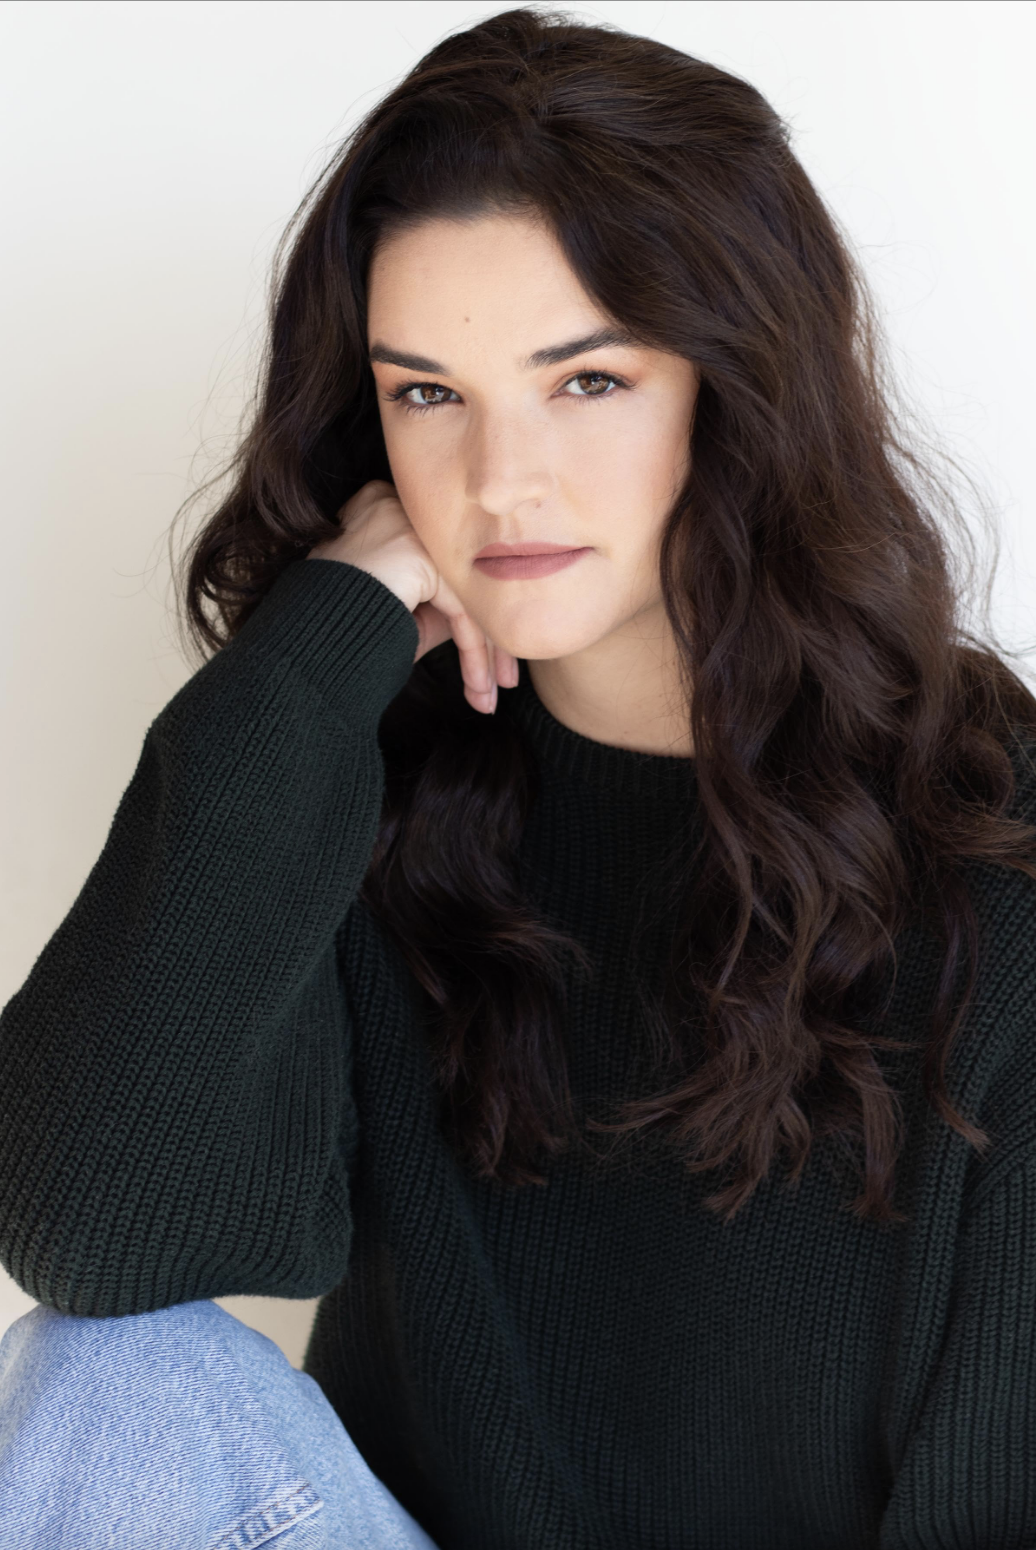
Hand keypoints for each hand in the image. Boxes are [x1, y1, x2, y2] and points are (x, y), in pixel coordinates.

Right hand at [306, 480, 518, 713]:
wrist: (303, 645)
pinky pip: (461, 612)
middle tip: (503, 682)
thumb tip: (492, 614)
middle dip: (490, 638)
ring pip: (468, 597)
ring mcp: (408, 525)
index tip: (488, 658)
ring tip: (490, 698)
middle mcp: (398, 505)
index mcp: (386, 508)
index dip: (473, 614)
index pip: (445, 565)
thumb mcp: (397, 609)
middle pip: (462, 578)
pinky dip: (473, 657)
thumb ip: (440, 599)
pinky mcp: (418, 555)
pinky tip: (480, 690)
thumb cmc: (340, 628)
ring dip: (485, 655)